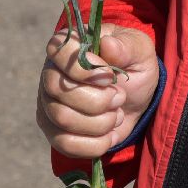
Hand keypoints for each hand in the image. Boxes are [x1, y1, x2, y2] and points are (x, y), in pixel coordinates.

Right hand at [36, 23, 158, 158]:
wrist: (134, 99)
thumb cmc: (133, 66)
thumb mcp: (140, 51)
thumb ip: (127, 46)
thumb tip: (108, 44)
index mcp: (69, 44)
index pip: (57, 50)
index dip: (84, 69)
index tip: (110, 77)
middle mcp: (51, 72)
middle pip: (58, 90)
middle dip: (97, 100)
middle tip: (120, 97)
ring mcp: (48, 103)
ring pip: (62, 119)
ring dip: (100, 122)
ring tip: (117, 114)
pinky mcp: (53, 130)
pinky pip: (64, 144)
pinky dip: (94, 144)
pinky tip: (110, 135)